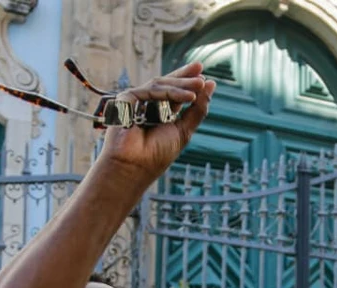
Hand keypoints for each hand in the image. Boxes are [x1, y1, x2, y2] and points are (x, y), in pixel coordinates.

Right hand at [99, 64, 215, 183]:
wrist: (136, 167)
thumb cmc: (157, 154)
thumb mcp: (185, 130)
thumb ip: (198, 109)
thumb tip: (210, 84)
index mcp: (161, 113)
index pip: (175, 92)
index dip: (188, 82)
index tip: (205, 76)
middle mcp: (148, 105)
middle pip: (167, 84)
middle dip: (185, 77)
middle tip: (201, 71)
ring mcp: (136, 102)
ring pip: (161, 85)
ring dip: (182, 84)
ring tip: (199, 85)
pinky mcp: (126, 100)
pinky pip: (150, 91)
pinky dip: (170, 92)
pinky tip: (189, 97)